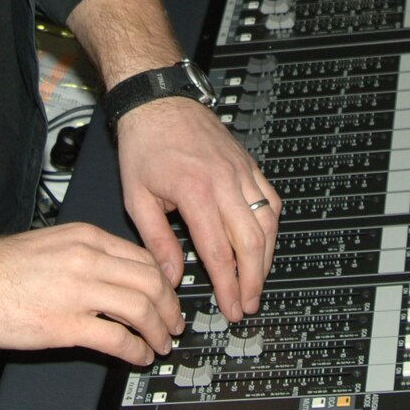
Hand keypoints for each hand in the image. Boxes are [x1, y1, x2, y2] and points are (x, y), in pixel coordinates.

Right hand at [0, 220, 181, 365]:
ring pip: (141, 307)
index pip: (143, 256)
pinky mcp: (64, 324)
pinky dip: (135, 349)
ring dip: (158, 330)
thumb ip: (81, 256)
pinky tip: (136, 356)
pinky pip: (117, 337)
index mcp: (83, 237)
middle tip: (173, 324)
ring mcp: (77, 291)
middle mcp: (85, 259)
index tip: (169, 296)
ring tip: (160, 344)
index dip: (164, 281)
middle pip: (151, 281)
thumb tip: (109, 276)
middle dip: (170, 307)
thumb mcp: (47, 245)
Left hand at [113, 97, 279, 322]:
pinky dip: (272, 225)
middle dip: (253, 280)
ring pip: (268, 222)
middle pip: (251, 242)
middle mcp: (224, 181)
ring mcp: (240, 171)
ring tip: (257, 281)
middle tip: (248, 304)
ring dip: (267, 257)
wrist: (157, 100)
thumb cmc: (144, 144)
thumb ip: (157, 241)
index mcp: (195, 192)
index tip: (231, 309)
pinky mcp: (247, 163)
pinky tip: (264, 242)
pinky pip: (270, 198)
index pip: (219, 252)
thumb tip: (172, 277)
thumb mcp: (137, 197)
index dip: (228, 286)